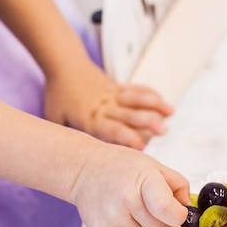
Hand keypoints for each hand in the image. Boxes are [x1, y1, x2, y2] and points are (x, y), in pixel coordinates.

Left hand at [43, 59, 173, 149]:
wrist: (63, 65)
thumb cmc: (59, 95)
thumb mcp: (56, 119)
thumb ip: (68, 139)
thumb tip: (75, 161)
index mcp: (91, 118)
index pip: (112, 129)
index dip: (127, 138)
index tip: (141, 147)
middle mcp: (105, 106)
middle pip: (130, 114)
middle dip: (148, 121)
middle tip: (163, 130)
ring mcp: (113, 95)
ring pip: (137, 99)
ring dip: (155, 105)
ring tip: (170, 113)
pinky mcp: (118, 87)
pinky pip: (137, 89)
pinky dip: (151, 95)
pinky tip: (164, 103)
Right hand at [70, 142, 191, 226]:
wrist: (85, 170)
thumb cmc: (123, 168)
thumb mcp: (155, 167)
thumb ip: (178, 187)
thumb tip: (190, 213)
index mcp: (144, 180)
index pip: (169, 212)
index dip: (181, 218)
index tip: (183, 217)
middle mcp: (126, 200)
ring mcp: (111, 218)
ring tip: (141, 216)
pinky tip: (127, 221)